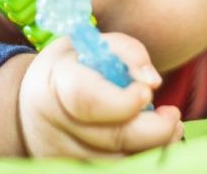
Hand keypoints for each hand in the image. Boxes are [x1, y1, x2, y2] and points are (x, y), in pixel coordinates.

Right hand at [18, 32, 183, 157]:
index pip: (88, 101)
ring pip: (121, 161)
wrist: (34, 104)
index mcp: (55, 85)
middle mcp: (54, 126)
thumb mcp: (92, 45)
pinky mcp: (74, 171)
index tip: (148, 92)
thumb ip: (127, 52)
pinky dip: (141, 158)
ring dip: (154, 147)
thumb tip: (153, 81)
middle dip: (156, 129)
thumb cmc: (72, 68)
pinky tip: (150, 142)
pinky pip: (117, 169)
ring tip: (167, 126)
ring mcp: (63, 156)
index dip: (124, 101)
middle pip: (114, 138)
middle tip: (172, 115)